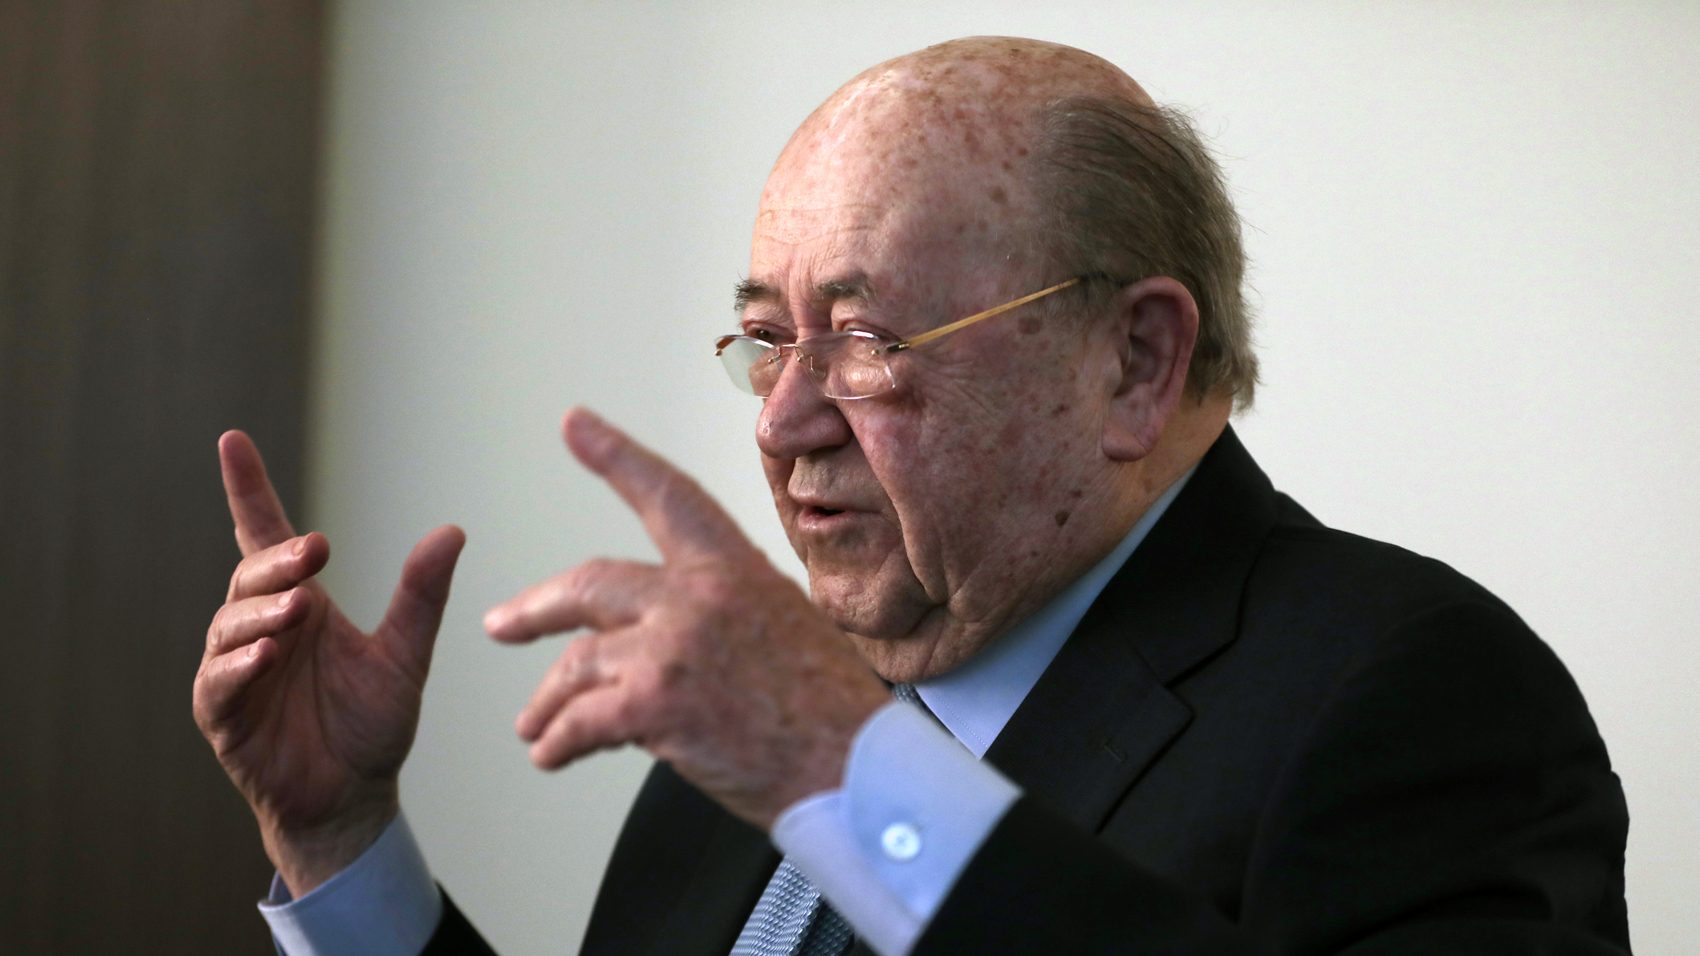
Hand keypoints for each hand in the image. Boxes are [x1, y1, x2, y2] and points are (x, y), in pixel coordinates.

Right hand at [192, 431, 465, 894]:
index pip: (268, 537)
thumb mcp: (405, 656)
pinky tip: (265, 655)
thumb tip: (453, 530)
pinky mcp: (223, 715)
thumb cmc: (371, 726)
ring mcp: (235, 670)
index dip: (248, 490)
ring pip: (230, 624)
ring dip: (261, 610)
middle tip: (314, 553)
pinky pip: (219, 682)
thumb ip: (422, 597)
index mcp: (300, 605)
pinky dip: (238, 665)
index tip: (233, 441)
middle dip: (278, 560)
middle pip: (253, 575)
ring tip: (299, 606)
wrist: (354, 799)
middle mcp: (262, 628)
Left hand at [485, 408, 889, 829]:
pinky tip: (550, 754)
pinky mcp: (654, 704)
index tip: (574, 423)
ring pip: (577, 662)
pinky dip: (557, 742)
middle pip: (589, 585)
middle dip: (535, 608)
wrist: (858, 772)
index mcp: (734, 569)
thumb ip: (723, 614)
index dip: (616, 456)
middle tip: (503, 623)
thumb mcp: (789, 629)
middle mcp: (697, 595)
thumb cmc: (832, 716)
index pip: (666, 496)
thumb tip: (673, 636)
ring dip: (547, 701)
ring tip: (535, 727)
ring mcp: (672, 646)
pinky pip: (579, 721)